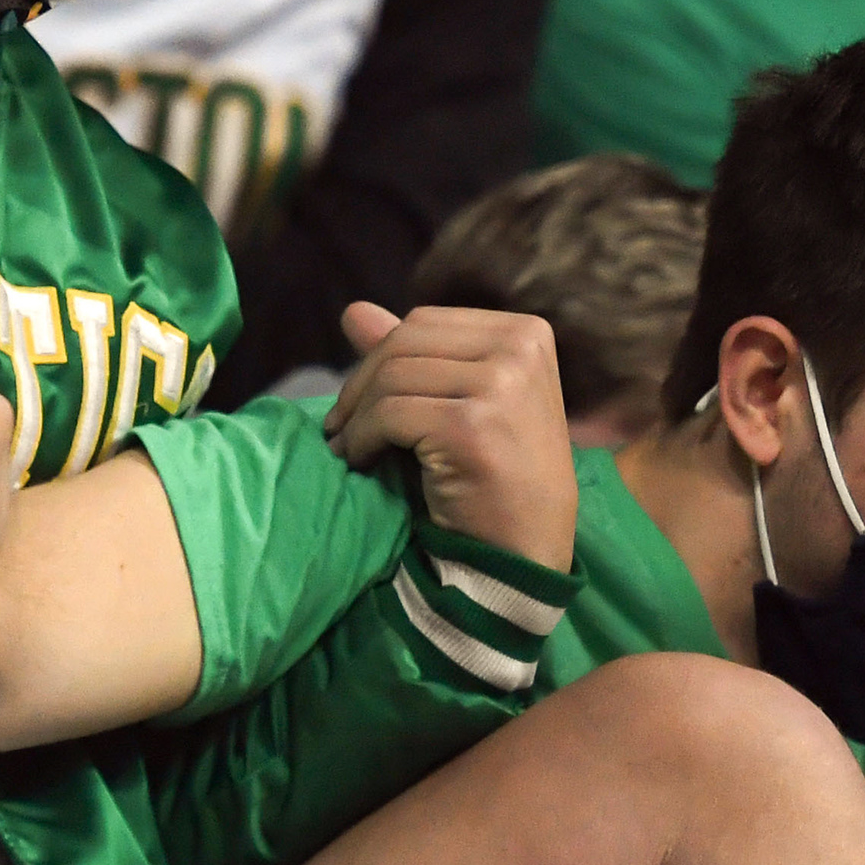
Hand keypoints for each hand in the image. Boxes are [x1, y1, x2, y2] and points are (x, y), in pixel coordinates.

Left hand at [324, 303, 578, 571]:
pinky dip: (361, 439)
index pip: (424, 323)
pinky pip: (389, 414)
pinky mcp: (472, 425)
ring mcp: (502, 385)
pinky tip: (359, 463)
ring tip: (347, 448)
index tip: (358, 403)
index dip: (379, 359)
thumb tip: (352, 310)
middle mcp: (521, 349)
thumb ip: (414, 355)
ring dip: (356, 417)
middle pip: (405, 343)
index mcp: (526, 333)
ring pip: (392, 377)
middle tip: (338, 427)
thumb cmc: (494, 479)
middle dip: (360, 385)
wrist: (524, 554)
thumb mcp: (461, 402)